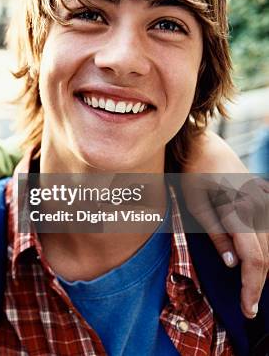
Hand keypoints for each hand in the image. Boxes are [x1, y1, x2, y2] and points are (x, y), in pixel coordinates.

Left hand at [184, 130, 268, 318]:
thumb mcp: (195, 204)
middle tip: (246, 308)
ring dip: (262, 271)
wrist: (202, 144)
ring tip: (248, 292)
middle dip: (258, 284)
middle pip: (267, 257)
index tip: (246, 308)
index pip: (254, 260)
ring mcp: (263, 203)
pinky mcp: (261, 201)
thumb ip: (216, 234)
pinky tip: (251, 266)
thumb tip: (232, 264)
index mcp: (241, 211)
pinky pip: (267, 234)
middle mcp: (258, 208)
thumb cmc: (191, 173)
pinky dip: (263, 254)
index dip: (252, 287)